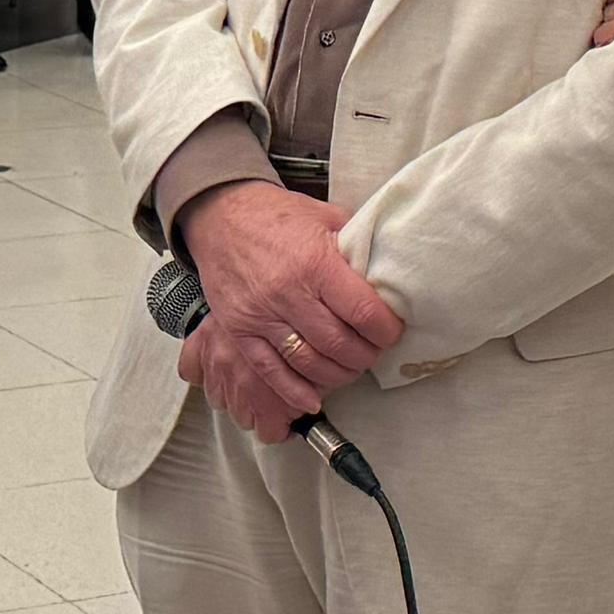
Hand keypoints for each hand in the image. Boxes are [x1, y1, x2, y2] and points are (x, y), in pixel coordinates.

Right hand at [178, 182, 402, 435]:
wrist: (222, 215)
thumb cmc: (278, 216)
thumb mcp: (327, 217)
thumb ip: (357, 246)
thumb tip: (390, 271)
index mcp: (315, 263)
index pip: (363, 313)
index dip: (386, 330)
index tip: (392, 331)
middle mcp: (287, 292)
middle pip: (339, 344)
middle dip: (366, 356)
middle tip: (374, 352)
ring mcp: (260, 315)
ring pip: (308, 363)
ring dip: (337, 375)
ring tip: (350, 368)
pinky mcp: (239, 330)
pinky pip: (269, 371)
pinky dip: (294, 392)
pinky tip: (313, 399)